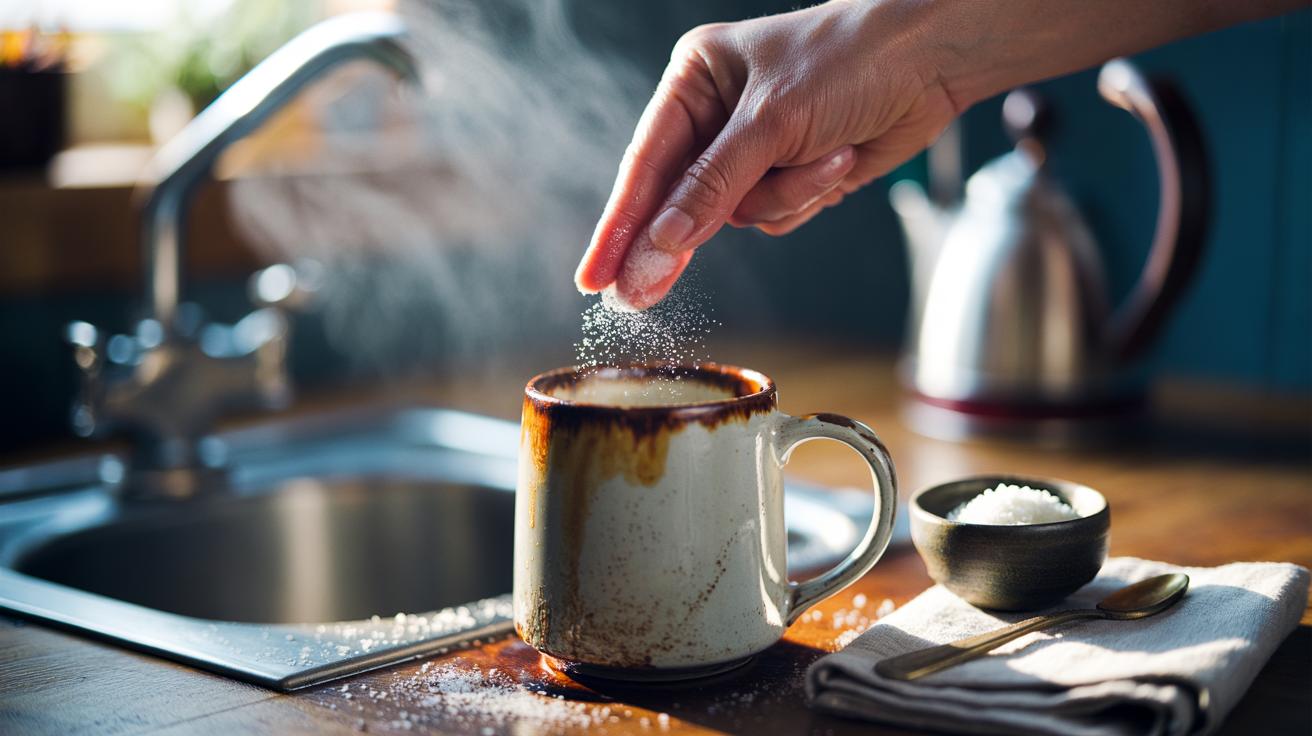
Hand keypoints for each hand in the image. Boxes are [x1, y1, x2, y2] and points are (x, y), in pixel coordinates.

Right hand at [574, 0, 959, 308]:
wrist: (931, 60)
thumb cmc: (849, 61)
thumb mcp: (771, 121)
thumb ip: (711, 186)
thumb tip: (661, 240)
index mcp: (695, 80)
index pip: (644, 164)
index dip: (619, 225)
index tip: (595, 275)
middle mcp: (717, 116)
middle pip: (681, 199)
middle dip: (679, 237)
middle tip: (638, 295)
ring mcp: (755, 150)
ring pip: (737, 215)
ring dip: (782, 197)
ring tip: (825, 154)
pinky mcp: (791, 175)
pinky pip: (776, 216)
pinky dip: (807, 197)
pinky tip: (839, 159)